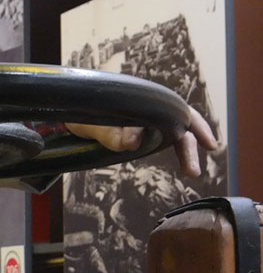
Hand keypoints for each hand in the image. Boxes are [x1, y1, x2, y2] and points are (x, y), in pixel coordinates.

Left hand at [65, 107, 217, 177]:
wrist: (65, 113)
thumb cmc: (78, 114)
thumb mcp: (90, 124)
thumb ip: (110, 133)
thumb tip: (133, 142)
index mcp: (142, 100)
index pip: (177, 111)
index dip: (194, 126)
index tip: (205, 143)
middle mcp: (148, 107)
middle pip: (180, 123)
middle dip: (192, 144)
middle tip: (193, 171)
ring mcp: (145, 118)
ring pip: (173, 132)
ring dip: (185, 150)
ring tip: (190, 172)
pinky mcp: (139, 130)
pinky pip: (161, 137)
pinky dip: (173, 147)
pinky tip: (179, 161)